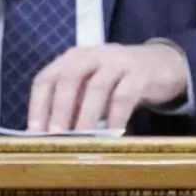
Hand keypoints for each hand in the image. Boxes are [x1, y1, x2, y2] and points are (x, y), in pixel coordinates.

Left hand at [26, 40, 189, 134]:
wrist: (161, 65)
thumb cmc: (117, 82)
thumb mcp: (90, 89)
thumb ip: (73, 106)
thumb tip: (51, 137)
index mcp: (72, 59)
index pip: (46, 78)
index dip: (38, 105)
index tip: (35, 132)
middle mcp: (91, 55)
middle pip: (68, 79)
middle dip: (59, 110)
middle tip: (55, 137)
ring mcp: (116, 61)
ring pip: (96, 87)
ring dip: (86, 116)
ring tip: (82, 140)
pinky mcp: (139, 73)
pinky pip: (124, 96)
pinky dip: (116, 118)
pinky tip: (112, 135)